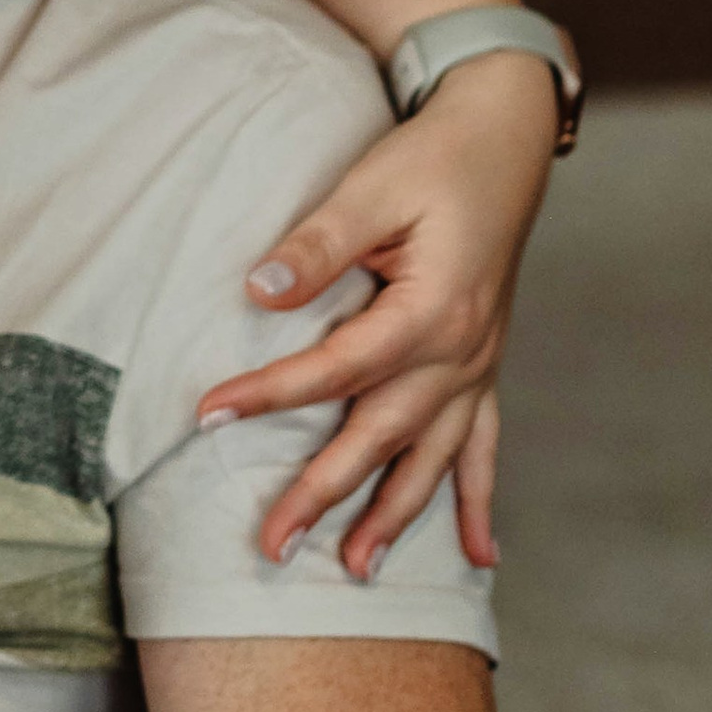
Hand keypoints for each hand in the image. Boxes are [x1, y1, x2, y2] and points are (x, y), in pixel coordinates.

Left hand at [197, 52, 557, 576]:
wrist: (503, 140)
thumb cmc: (431, 160)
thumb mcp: (369, 190)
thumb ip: (315, 247)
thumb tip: (255, 290)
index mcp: (431, 312)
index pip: (335, 370)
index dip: (270, 394)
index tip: (208, 413)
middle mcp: (461, 353)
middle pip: (381, 436)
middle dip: (325, 494)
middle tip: (271, 545)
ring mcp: (479, 365)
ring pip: (433, 458)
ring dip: (396, 517)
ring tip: (358, 570)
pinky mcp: (484, 364)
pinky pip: (484, 447)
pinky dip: (476, 500)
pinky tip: (479, 555)